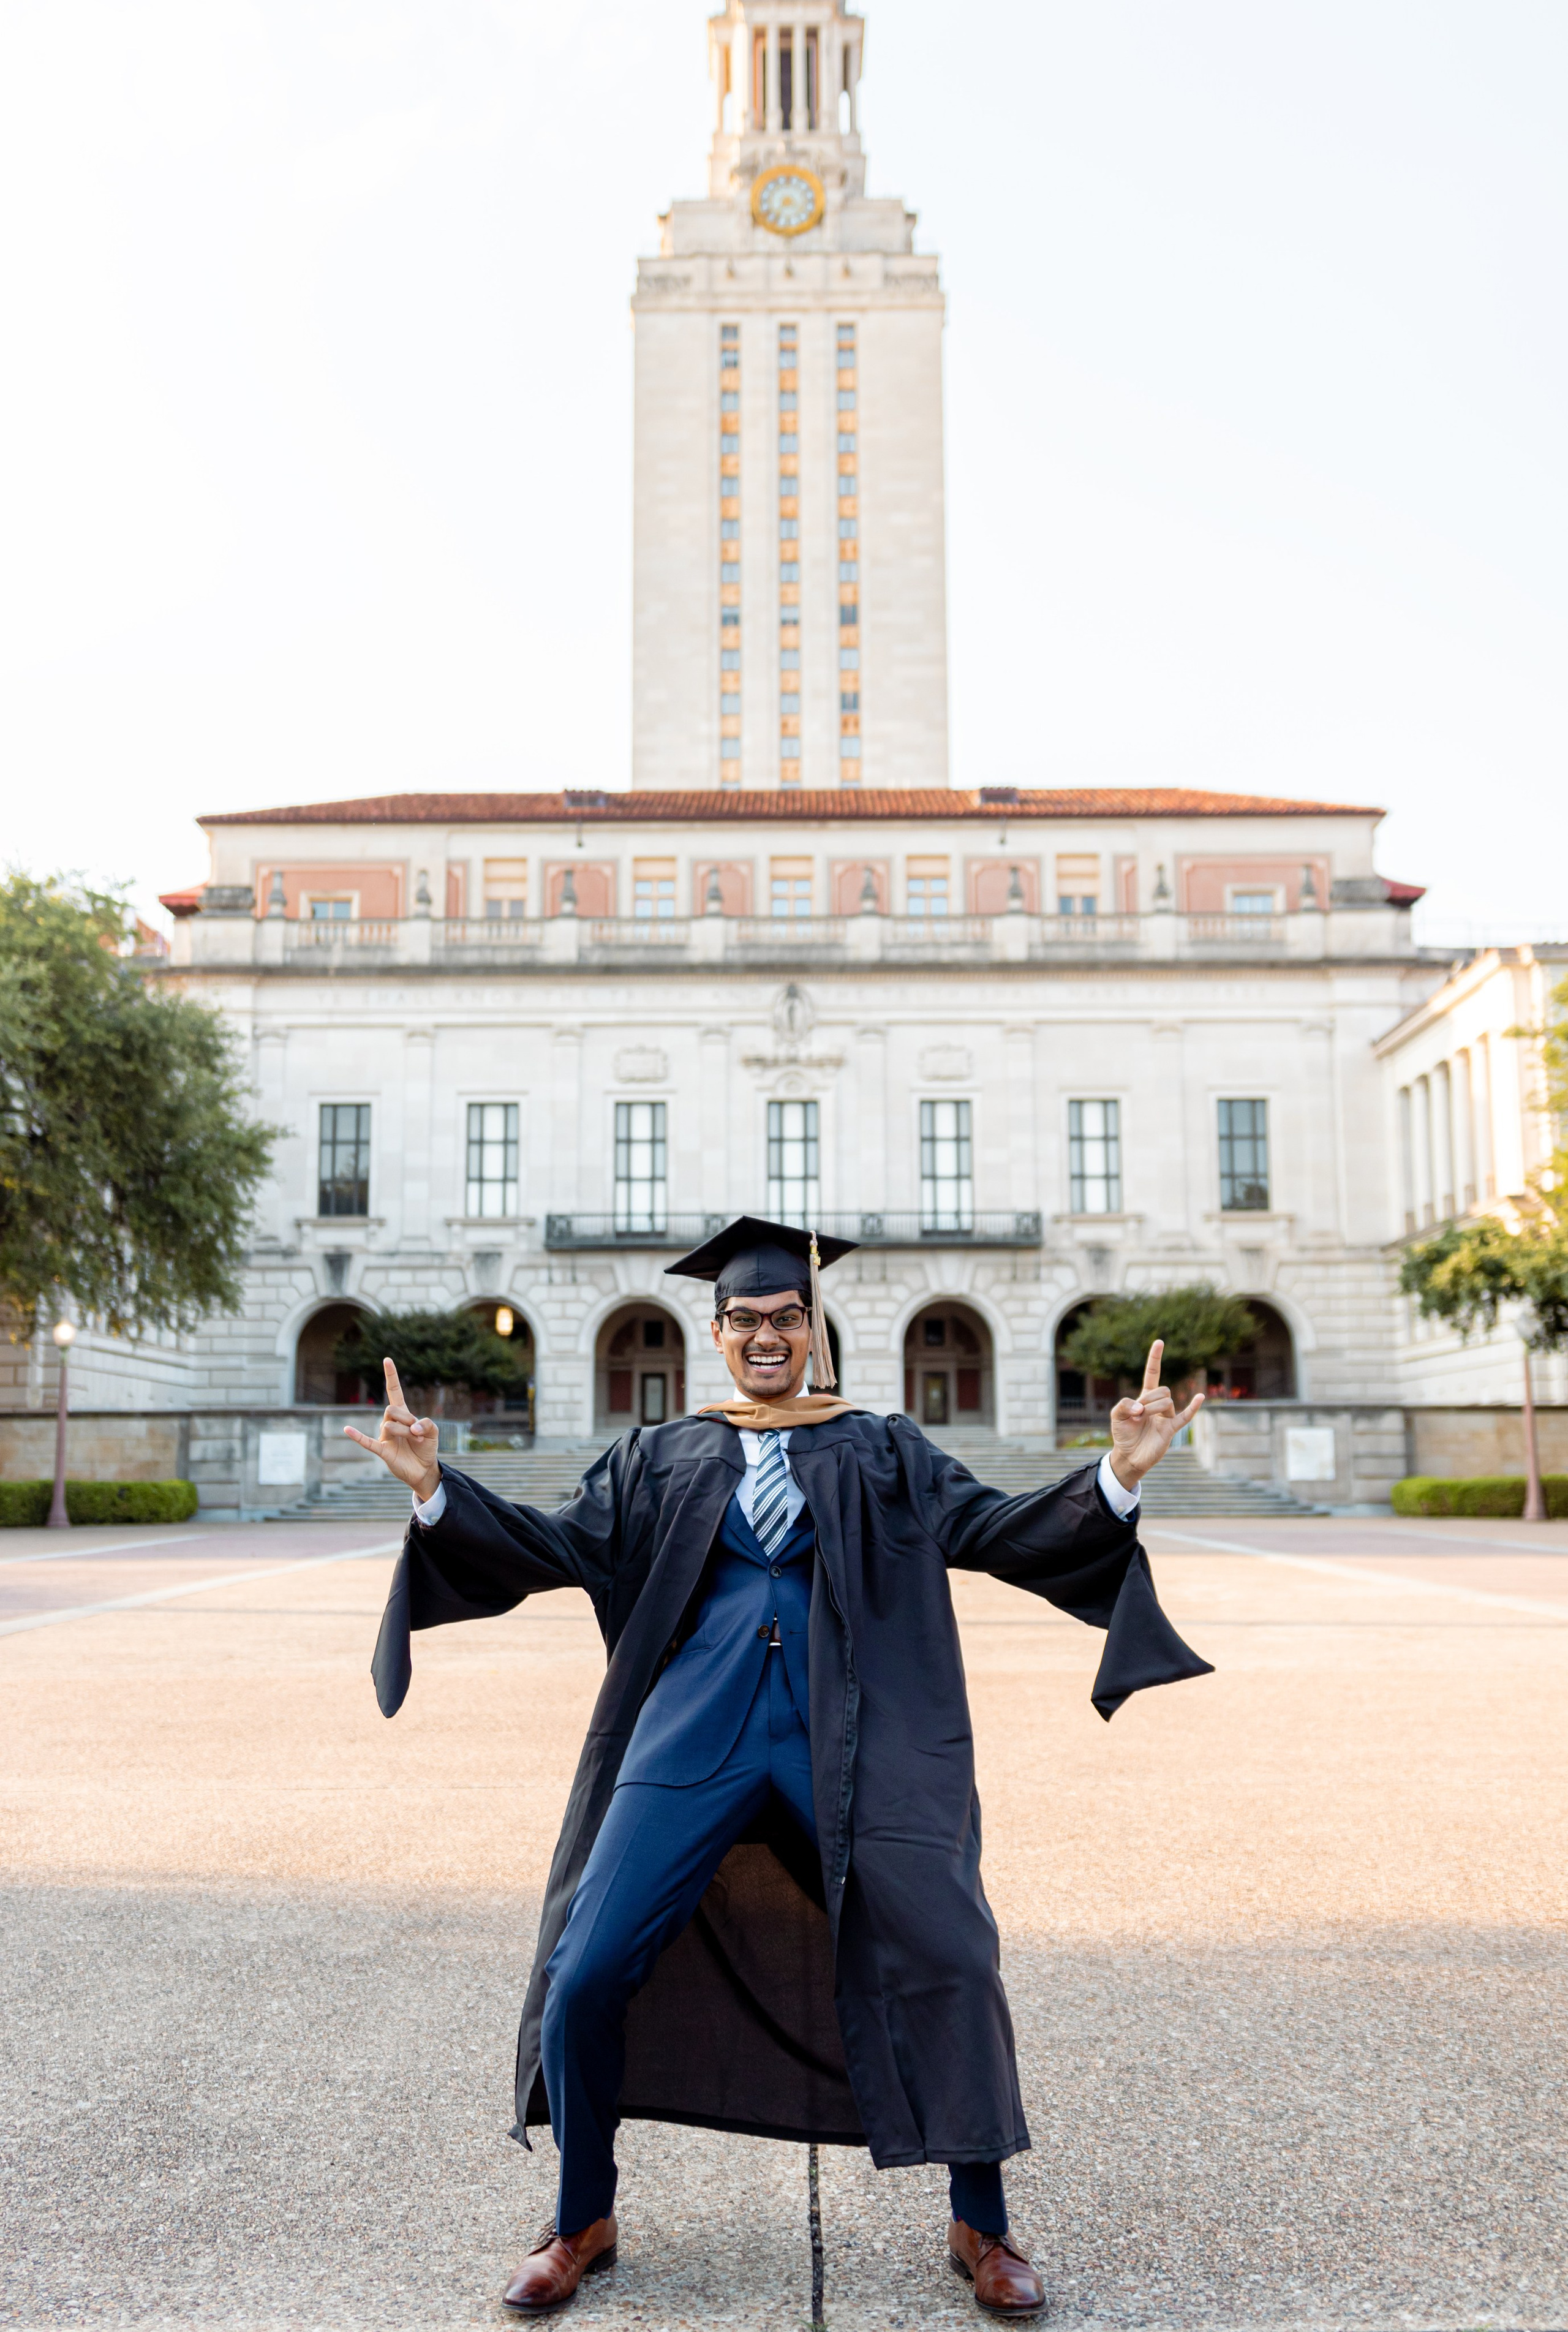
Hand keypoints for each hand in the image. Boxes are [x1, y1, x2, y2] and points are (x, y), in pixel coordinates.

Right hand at [343, 1359, 441, 1500]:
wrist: (424, 1469)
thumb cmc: (426, 1447)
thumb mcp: (434, 1431)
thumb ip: (427, 1424)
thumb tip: (413, 1428)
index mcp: (403, 1414)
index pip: (394, 1392)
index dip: (391, 1376)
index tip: (387, 1360)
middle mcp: (391, 1422)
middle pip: (392, 1409)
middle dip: (407, 1419)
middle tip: (417, 1432)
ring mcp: (385, 1436)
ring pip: (389, 1425)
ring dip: (405, 1433)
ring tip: (415, 1442)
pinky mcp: (383, 1450)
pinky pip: (367, 1442)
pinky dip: (357, 1436)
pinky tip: (347, 1430)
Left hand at [1108, 1340, 1204, 1490]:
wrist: (1129, 1456)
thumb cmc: (1123, 1434)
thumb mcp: (1115, 1416)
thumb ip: (1123, 1405)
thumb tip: (1140, 1408)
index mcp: (1144, 1397)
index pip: (1152, 1374)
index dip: (1155, 1359)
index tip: (1159, 1342)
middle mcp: (1157, 1404)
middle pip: (1162, 1389)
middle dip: (1149, 1399)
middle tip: (1137, 1413)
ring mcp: (1166, 1416)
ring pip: (1167, 1401)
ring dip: (1153, 1409)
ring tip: (1143, 1420)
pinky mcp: (1171, 1429)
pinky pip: (1185, 1416)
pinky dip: (1193, 1407)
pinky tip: (1200, 1397)